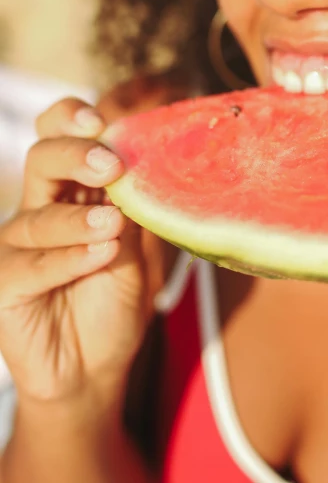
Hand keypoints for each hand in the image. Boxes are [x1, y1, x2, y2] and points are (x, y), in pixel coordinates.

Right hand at [0, 98, 148, 407]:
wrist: (96, 367)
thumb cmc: (114, 299)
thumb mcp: (136, 249)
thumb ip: (135, 207)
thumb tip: (155, 161)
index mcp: (71, 188)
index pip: (57, 134)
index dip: (70, 118)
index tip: (101, 120)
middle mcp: (39, 207)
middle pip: (42, 158)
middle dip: (74, 153)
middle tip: (110, 165)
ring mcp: (17, 244)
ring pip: (38, 215)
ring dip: (78, 218)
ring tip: (113, 226)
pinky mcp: (3, 283)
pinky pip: (28, 264)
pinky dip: (67, 258)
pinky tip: (98, 255)